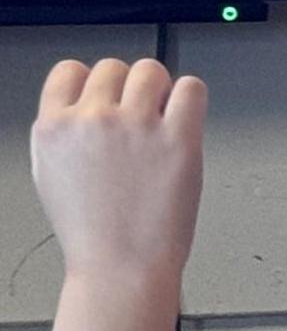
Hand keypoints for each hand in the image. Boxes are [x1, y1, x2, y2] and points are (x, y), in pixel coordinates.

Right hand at [29, 59, 206, 283]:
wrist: (121, 264)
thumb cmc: (92, 229)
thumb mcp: (50, 172)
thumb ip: (63, 132)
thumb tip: (80, 106)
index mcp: (53, 127)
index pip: (69, 70)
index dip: (92, 82)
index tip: (107, 96)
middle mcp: (92, 119)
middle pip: (115, 67)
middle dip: (128, 88)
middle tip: (139, 118)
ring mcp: (136, 126)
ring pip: (152, 70)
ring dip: (160, 90)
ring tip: (161, 121)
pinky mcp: (178, 138)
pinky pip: (192, 88)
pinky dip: (191, 98)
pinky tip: (184, 121)